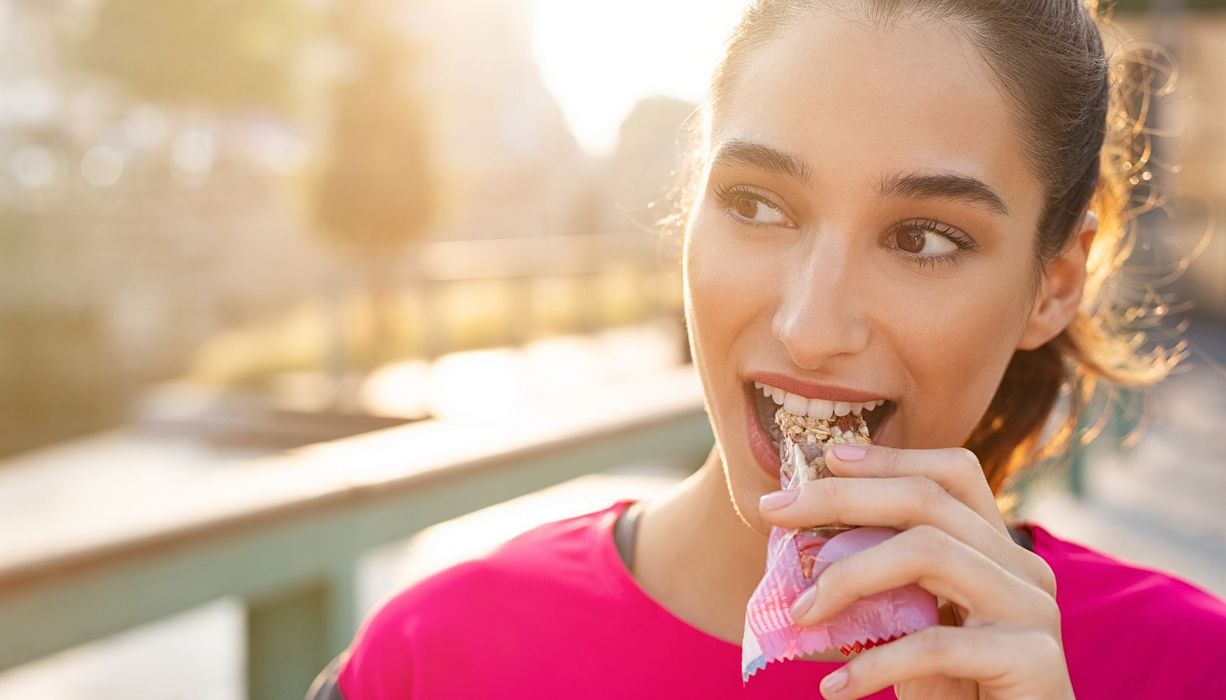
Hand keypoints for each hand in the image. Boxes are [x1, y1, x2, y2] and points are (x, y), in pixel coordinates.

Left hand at [757, 444, 1074, 699]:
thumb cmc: (958, 695)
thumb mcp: (916, 629)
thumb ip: (886, 587)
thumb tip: (804, 548)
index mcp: (1000, 552)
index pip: (953, 475)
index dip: (890, 458)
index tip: (827, 458)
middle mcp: (1024, 569)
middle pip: (928, 501)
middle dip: (841, 498)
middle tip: (774, 512)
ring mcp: (1034, 610)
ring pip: (929, 552)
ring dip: (849, 577)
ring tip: (801, 614)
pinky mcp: (1033, 661)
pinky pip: (936, 643)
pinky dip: (875, 664)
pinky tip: (835, 688)